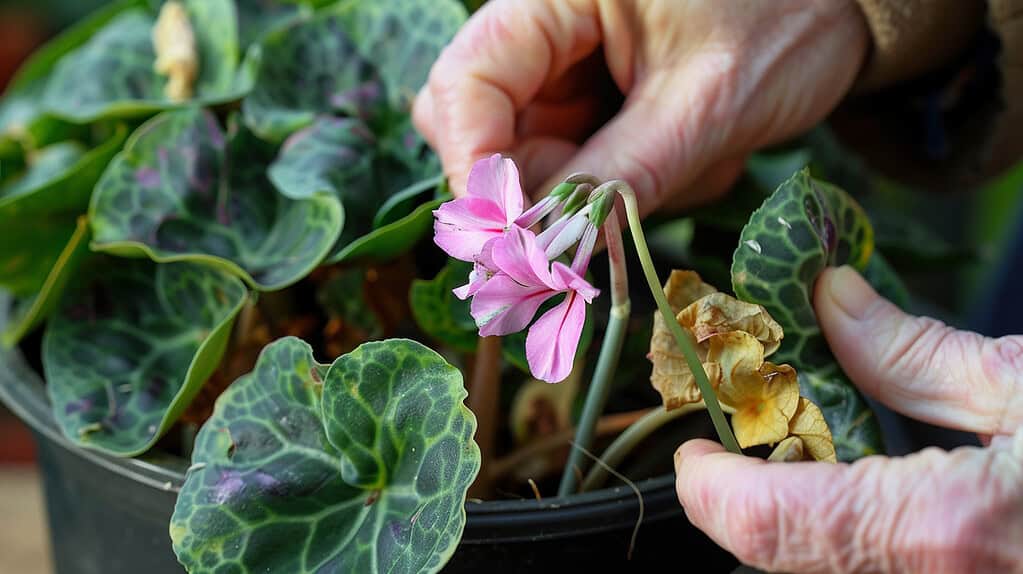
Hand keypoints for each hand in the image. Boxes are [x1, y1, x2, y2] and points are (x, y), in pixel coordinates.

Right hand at [414, 0, 868, 214]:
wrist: (842, 7)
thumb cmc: (787, 19)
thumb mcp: (708, 102)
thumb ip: (623, 173)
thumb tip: (546, 246)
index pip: (466, 83)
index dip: (475, 165)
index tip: (513, 237)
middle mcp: (544, 25)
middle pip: (483, 124)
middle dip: (541, 183)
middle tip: (612, 210)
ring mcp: (567, 63)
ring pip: (531, 153)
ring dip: (598, 186)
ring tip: (688, 158)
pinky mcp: (592, 95)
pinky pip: (577, 161)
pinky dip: (626, 179)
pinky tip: (691, 150)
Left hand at [675, 266, 1022, 572]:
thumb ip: (916, 354)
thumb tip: (831, 300)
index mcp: (933, 522)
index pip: (766, 517)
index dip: (707, 485)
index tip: (690, 451)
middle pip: (778, 548)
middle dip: (737, 491)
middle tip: (736, 432)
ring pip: (814, 560)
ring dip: (780, 505)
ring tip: (784, 441)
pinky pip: (860, 561)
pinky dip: (826, 518)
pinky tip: (841, 473)